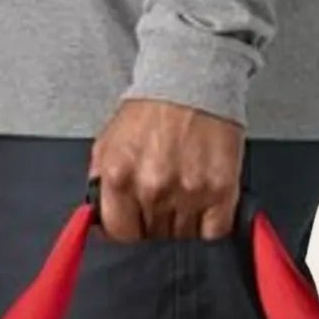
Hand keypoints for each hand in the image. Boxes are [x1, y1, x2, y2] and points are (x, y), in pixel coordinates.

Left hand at [89, 100, 243, 241]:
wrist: (193, 80)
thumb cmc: (152, 111)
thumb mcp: (108, 143)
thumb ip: (99, 185)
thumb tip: (98, 222)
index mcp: (120, 176)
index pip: (120, 236)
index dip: (129, 232)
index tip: (136, 225)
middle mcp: (153, 187)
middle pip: (154, 238)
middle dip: (156, 226)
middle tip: (162, 204)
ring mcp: (189, 190)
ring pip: (183, 239)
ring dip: (183, 227)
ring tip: (183, 199)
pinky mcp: (221, 190)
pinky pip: (213, 233)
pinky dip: (208, 228)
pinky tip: (203, 209)